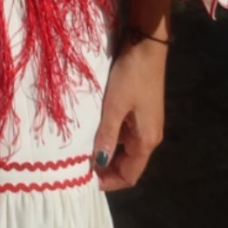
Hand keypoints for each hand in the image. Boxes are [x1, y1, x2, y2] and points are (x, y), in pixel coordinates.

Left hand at [92, 36, 166, 191]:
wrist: (146, 45)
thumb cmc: (131, 76)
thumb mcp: (115, 105)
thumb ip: (107, 135)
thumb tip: (99, 164)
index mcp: (146, 140)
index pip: (129, 176)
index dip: (109, 182)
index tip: (85, 180)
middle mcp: (149, 136)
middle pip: (127, 164)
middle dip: (105, 168)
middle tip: (78, 166)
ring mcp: (145, 123)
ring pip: (124, 148)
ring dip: (106, 151)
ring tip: (81, 149)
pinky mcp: (140, 111)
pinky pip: (124, 132)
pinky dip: (109, 136)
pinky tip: (92, 129)